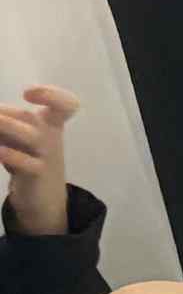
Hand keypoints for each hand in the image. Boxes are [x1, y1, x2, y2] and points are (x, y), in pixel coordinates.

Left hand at [0, 85, 79, 236]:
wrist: (44, 199)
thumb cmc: (29, 159)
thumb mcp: (19, 137)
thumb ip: (7, 123)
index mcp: (51, 124)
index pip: (66, 104)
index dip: (52, 95)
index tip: (28, 93)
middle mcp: (51, 137)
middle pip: (32, 118)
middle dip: (5, 115)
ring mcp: (47, 157)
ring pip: (31, 136)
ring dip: (6, 127)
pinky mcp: (38, 175)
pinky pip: (27, 163)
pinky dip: (11, 155)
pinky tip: (0, 152)